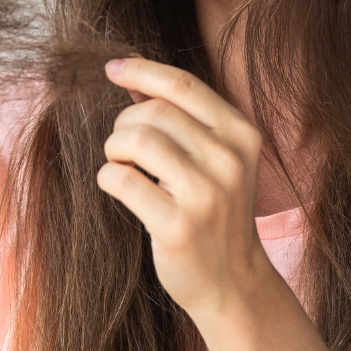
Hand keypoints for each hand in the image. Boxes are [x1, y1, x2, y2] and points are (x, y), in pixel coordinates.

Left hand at [98, 56, 273, 317]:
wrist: (233, 282)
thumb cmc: (215, 212)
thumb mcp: (216, 159)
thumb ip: (183, 117)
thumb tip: (132, 74)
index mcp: (242, 135)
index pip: (183, 85)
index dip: (141, 71)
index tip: (112, 68)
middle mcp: (229, 161)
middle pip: (154, 112)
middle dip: (125, 123)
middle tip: (123, 148)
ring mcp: (206, 195)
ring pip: (136, 141)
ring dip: (115, 150)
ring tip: (122, 166)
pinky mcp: (178, 226)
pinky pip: (122, 180)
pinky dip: (108, 177)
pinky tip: (118, 187)